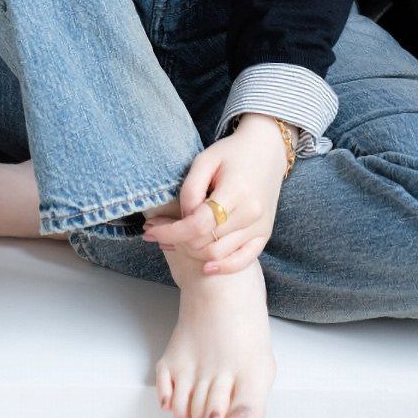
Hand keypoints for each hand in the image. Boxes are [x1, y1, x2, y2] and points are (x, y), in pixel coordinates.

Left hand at [141, 122, 288, 274]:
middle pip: (205, 243)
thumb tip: (182, 219)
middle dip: (175, 240)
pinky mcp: (264, 234)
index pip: (198, 224)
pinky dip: (222, 267)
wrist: (266, 149)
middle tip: (156, 229)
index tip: (150, 229)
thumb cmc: (232, 152)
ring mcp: (260, 226)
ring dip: (191, 252)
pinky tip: (205, 267)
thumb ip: (190, 190)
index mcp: (236, 191)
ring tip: (173, 240)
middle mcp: (251, 213)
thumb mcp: (205, 160)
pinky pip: (242, 261)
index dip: (170, 231)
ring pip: (218, 254)